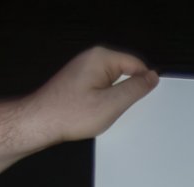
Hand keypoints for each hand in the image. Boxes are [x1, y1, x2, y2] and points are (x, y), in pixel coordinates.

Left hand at [26, 48, 158, 148]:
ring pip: (114, 82)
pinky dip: (106, 101)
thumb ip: (135, 89)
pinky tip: (99, 114)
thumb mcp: (111, 104)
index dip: (145, 83)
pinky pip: (103, 88)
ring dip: (117, 99)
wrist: (42, 121)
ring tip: (106, 113)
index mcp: (101, 58)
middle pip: (125, 72)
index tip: (146, 102)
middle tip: (122, 111)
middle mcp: (92, 59)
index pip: (136, 64)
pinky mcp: (80, 81)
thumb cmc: (70, 113)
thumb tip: (152, 77)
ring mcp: (85, 69)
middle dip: (129, 92)